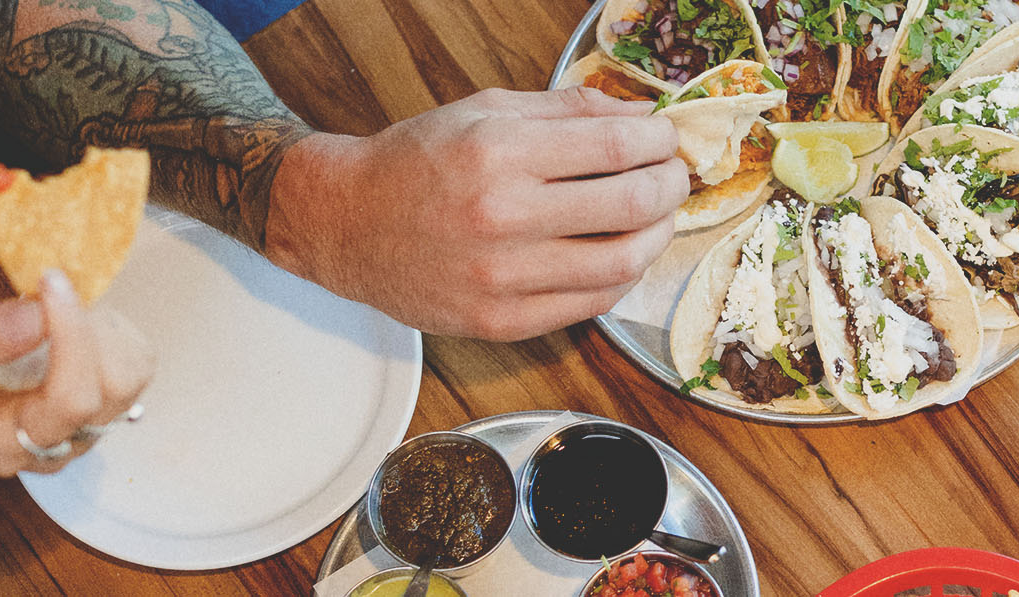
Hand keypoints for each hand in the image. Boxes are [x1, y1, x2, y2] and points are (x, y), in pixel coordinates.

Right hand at [0, 270, 154, 475]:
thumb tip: (39, 314)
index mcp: (4, 442)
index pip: (71, 400)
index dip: (73, 336)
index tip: (51, 281)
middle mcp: (53, 446)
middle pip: (113, 387)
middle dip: (87, 327)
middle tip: (42, 293)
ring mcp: (80, 431)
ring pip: (131, 375)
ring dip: (101, 329)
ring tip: (49, 312)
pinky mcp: (97, 408)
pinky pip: (132, 365)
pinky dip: (109, 332)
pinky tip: (66, 325)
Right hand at [264, 87, 688, 340]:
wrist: (345, 223)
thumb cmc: (416, 162)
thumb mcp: (485, 111)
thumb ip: (568, 110)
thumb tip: (641, 116)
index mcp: (499, 152)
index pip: (616, 145)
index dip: (658, 141)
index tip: (665, 139)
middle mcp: (502, 216)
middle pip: (631, 204)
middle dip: (670, 185)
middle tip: (673, 177)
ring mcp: (502, 277)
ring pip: (622, 262)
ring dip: (657, 236)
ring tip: (656, 218)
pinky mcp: (501, 322)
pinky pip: (591, 304)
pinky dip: (620, 277)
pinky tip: (621, 255)